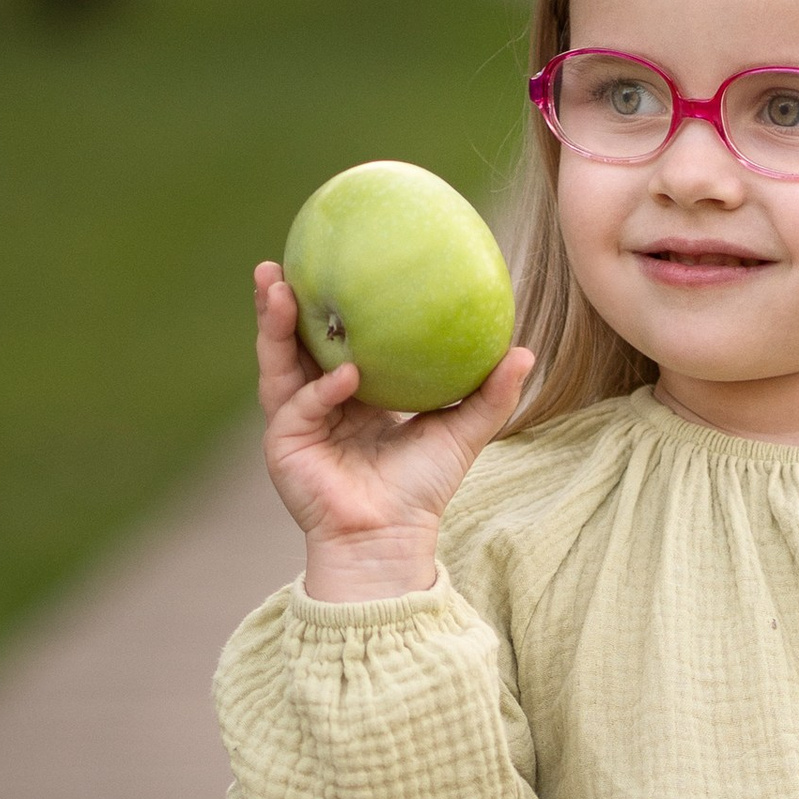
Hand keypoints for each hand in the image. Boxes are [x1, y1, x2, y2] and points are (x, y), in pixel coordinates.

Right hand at [256, 263, 532, 602]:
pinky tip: (348, 374)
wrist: (392, 539)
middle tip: (276, 264)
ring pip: (276, 365)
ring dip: (274, 326)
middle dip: (278, 303)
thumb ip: (488, 394)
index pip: (328, 338)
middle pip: (289, 343)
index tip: (325, 259)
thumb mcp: (460, 432)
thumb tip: (525, 350)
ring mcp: (296, 424)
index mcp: (347, 394)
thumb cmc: (422, 490)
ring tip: (278, 290)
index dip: (323, 302)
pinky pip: (302, 406)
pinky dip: (323, 389)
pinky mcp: (285, 447)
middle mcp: (315, 403)